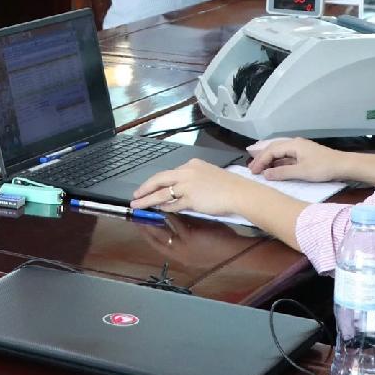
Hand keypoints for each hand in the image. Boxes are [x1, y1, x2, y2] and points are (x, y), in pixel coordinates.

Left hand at [131, 158, 254, 216]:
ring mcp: (188, 185)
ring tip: (138, 204)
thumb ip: (192, 179)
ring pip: (162, 192)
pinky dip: (165, 207)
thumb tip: (178, 190)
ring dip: (148, 199)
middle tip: (135, 195)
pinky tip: (159, 209)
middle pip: (159, 179)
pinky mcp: (191, 198)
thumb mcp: (208, 174)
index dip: (156, 181)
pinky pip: (174, 204)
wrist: (240, 192)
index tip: (148, 187)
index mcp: (191, 164)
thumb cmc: (228, 186)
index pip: (169, 173)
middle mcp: (187, 172)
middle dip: (145, 188)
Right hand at [245, 137, 348, 182]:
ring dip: (268, 157)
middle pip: (273, 148)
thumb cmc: (323, 168)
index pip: (270, 151)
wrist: (344, 166)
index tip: (252, 171)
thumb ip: (282, 173)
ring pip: (279, 150)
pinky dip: (277, 160)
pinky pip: (286, 155)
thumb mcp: (301, 172)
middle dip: (261, 157)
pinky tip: (274, 165)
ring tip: (258, 163)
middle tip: (251, 167)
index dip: (260, 161)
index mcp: (293, 145)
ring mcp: (300, 148)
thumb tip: (265, 174)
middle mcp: (294, 143)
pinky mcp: (304, 154)